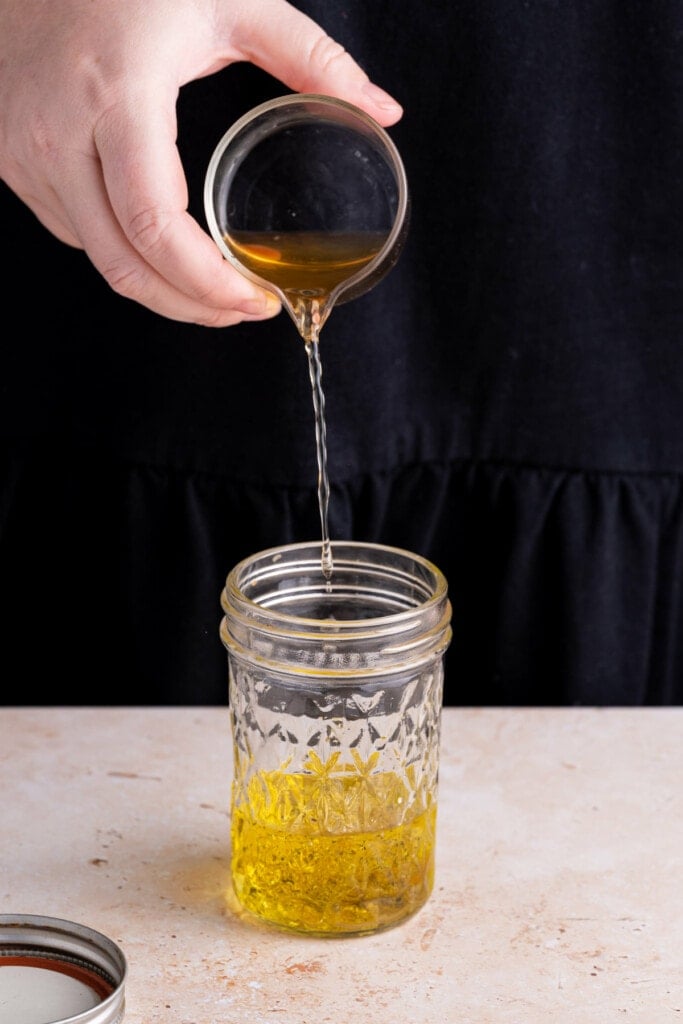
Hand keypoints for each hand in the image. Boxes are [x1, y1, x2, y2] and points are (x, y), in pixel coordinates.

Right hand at [0, 0, 402, 325]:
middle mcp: (60, 136)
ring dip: (160, 290)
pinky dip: (123, 255)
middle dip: (192, 308)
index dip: (210, 284)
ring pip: (99, 261)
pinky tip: (161, 250)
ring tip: (213, 288)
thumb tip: (384, 110)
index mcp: (117, 96)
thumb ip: (310, 56)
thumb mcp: (228, 0)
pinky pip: (74, 234)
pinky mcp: (10, 162)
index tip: (257, 300)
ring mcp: (25, 154)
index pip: (159, 227)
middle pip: (127, 267)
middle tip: (243, 311)